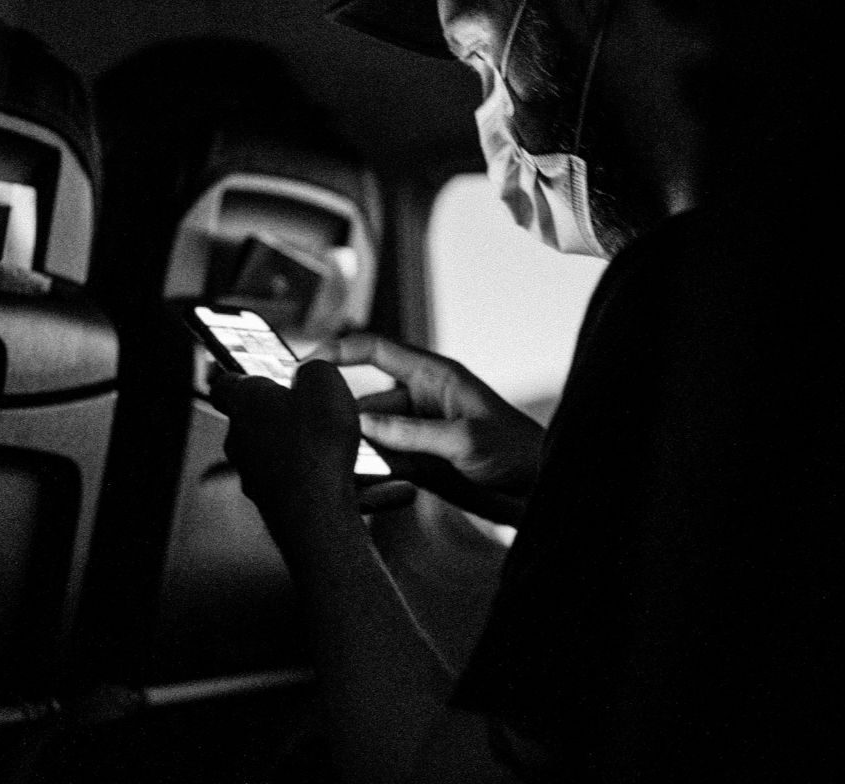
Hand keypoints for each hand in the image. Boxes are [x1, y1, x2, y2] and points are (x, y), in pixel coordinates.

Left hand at [210, 359, 363, 519]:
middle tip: (304, 409)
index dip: (235, 376)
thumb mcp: (324, 382)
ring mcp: (250, 473)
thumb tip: (308, 374)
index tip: (242, 373)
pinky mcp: (268, 501)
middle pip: (248, 419)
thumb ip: (313, 368)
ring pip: (264, 451)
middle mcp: (238, 438)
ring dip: (287, 446)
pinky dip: (298, 475)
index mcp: (244, 402)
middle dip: (273, 413)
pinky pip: (282, 479)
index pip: (223, 384)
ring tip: (323, 445)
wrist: (316, 511)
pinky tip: (325, 475)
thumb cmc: (315, 444)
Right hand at [309, 334, 542, 496]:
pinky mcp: (420, 465)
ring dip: (353, 452)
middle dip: (340, 419)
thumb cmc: (517, 453)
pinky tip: (352, 486)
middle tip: (312, 439)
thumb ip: (411, 433)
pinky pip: (383, 464)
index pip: (376, 351)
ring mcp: (419, 434)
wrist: (541, 493)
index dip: (339, 351)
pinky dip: (367, 474)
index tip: (304, 365)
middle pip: (366, 404)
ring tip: (330, 468)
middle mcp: (421, 401)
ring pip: (371, 439)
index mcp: (434, 377)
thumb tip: (360, 425)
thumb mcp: (464, 439)